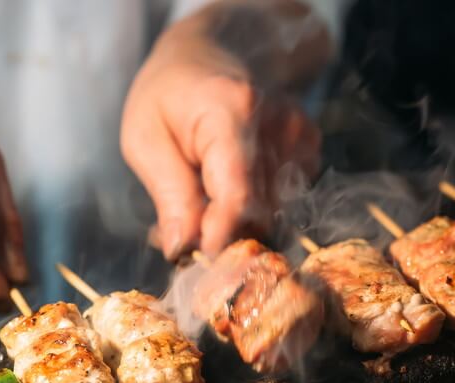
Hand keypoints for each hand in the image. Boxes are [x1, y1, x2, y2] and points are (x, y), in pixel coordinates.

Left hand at [121, 0, 331, 258]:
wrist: (211, 52)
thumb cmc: (168, 95)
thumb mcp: (145, 138)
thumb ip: (169, 194)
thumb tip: (183, 250)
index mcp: (231, 112)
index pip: (239, 193)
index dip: (221, 236)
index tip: (199, 259)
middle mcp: (277, 124)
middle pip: (261, 210)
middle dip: (225, 233)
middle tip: (190, 230)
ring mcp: (299, 135)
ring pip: (275, 211)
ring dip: (240, 222)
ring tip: (205, 201)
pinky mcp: (309, 147)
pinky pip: (287, 200)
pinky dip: (258, 207)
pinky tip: (232, 187)